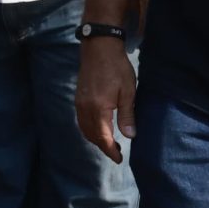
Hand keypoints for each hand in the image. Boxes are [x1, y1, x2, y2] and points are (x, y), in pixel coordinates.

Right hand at [76, 35, 135, 163]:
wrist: (99, 47)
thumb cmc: (117, 68)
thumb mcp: (128, 91)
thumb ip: (127, 115)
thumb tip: (130, 137)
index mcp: (99, 108)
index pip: (103, 137)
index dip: (110, 150)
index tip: (119, 159)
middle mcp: (85, 108)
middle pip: (91, 135)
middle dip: (103, 147)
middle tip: (117, 153)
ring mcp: (79, 102)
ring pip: (84, 128)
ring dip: (95, 139)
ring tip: (109, 143)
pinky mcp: (78, 97)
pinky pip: (81, 120)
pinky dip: (89, 129)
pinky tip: (98, 128)